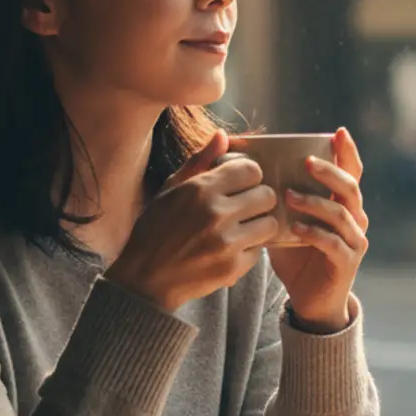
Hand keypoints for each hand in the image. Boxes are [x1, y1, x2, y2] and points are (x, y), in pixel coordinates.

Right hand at [105, 130, 278, 311]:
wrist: (145, 279)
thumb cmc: (155, 230)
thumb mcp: (170, 190)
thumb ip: (199, 161)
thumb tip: (223, 136)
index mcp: (201, 189)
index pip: (252, 170)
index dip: (249, 176)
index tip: (240, 185)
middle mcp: (216, 213)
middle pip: (267, 195)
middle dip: (258, 199)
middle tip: (244, 208)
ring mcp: (226, 243)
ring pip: (270, 224)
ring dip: (259, 225)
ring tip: (242, 229)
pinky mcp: (232, 268)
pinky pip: (259, 251)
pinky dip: (249, 250)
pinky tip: (231, 250)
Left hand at [257, 127, 368, 333]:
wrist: (310, 299)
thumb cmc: (296, 255)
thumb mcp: (286, 220)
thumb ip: (277, 197)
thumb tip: (246, 168)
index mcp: (344, 204)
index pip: (351, 172)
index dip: (347, 151)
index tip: (338, 132)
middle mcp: (355, 219)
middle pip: (350, 187)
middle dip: (329, 171)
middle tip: (306, 162)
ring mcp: (354, 241)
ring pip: (341, 213)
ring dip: (315, 202)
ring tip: (289, 196)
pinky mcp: (347, 262)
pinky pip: (333, 243)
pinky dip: (314, 233)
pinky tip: (295, 229)